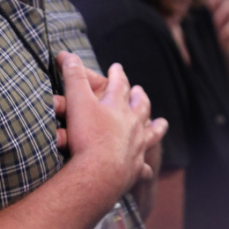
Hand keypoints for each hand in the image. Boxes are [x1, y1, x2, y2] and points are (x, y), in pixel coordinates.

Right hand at [57, 52, 167, 207]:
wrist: (100, 173)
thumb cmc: (87, 136)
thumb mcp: (77, 101)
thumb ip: (73, 77)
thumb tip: (67, 54)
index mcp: (118, 107)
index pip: (119, 85)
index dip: (117, 74)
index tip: (117, 67)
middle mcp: (132, 124)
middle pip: (140, 107)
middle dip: (139, 98)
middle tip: (140, 91)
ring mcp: (136, 147)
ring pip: (150, 134)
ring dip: (155, 127)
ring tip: (161, 123)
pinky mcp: (134, 169)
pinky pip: (142, 167)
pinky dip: (144, 167)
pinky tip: (147, 169)